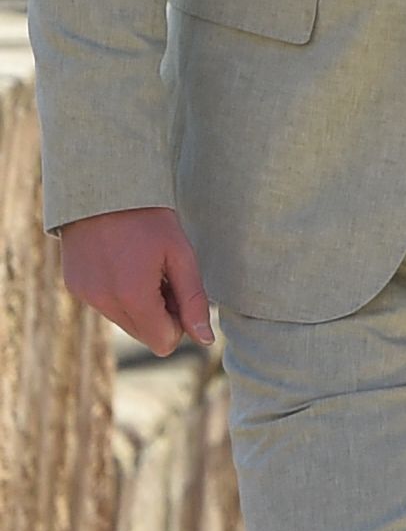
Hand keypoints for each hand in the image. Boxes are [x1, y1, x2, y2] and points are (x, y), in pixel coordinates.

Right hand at [58, 207, 214, 355]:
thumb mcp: (181, 254)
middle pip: (144, 334)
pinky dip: (117, 293)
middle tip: (163, 275)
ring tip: (142, 265)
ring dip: (138, 304)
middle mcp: (104, 302)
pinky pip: (104, 306)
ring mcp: (86, 295)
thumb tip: (206, 340)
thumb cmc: (150, 218)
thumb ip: (193, 300)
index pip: (163, 343)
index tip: (179, 291)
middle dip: (159, 313)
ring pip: (124, 321)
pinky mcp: (74, 286)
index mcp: (134, 296)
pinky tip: (122, 262)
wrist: (106, 187)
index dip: (179, 321)